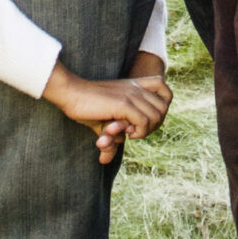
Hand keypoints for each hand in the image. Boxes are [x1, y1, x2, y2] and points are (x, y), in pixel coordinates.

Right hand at [43, 59, 172, 164]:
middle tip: (137, 132)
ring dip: (146, 130)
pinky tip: (126, 133)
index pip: (166, 93)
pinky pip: (144, 121)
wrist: (71, 93)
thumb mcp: (103, 120)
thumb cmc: (84, 106)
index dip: (162, 109)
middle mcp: (136, 87)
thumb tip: (110, 153)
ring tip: (130, 133)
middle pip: (163, 108)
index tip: (146, 121)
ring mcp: (131, 94)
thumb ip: (112, 134)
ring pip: (156, 116)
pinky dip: (139, 131)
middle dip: (154, 125)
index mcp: (135, 85)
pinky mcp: (123, 104)